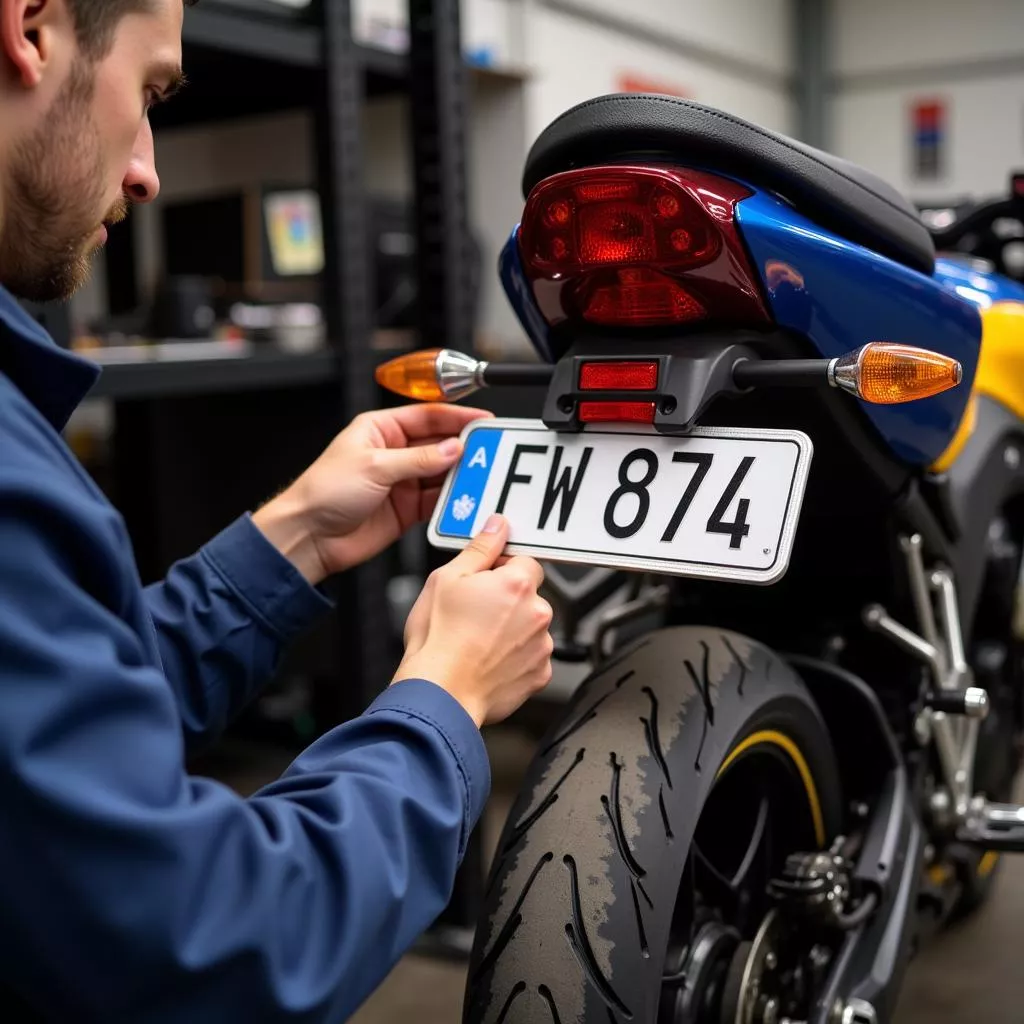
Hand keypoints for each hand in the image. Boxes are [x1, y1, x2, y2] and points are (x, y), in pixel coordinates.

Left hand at [252, 404, 490, 583]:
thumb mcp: (374, 466)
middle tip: (491, 450)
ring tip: (483, 477)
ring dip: (462, 476)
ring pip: (442, 473)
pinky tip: (466, 499)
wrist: (308, 537)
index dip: (457, 417)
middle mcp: (394, 452)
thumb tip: (452, 448)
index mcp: (380, 429)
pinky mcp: (406, 509)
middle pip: (439, 444)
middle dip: (465, 447)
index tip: (483, 420)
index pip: (427, 416)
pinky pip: (437, 501)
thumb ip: (418, 459)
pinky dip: (453, 501)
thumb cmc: (323, 492)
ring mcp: (401, 481)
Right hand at [396, 515, 553, 727]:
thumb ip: (480, 548)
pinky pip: (531, 658)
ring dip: (513, 630)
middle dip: (507, 601)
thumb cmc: (438, 639)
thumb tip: (497, 526)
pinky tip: (488, 661)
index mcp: (518, 583)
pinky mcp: (540, 675)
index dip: (503, 569)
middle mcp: (538, 613)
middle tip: (475, 613)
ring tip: (478, 641)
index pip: (526, 561)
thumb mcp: (447, 579)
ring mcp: (542, 646)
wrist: (439, 693)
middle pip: (529, 596)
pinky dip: (515, 659)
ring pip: (531, 627)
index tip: (484, 581)